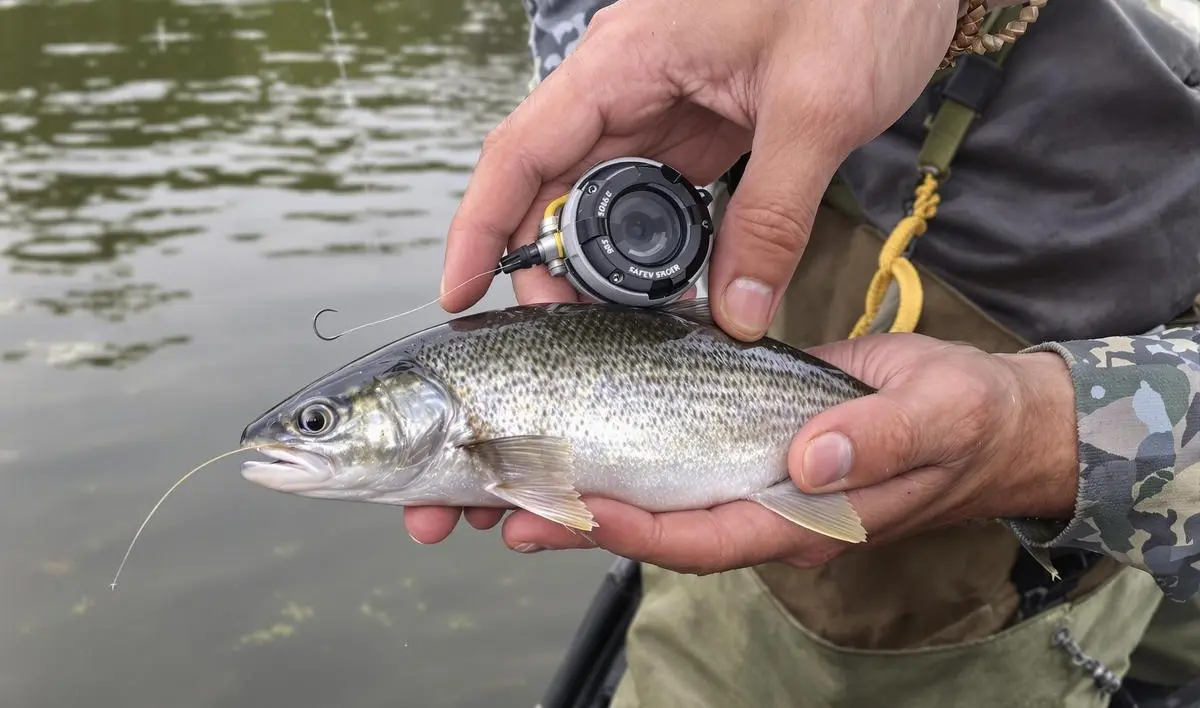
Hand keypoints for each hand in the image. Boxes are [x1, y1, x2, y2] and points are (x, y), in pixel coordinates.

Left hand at [405, 334, 1080, 574]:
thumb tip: (809, 463)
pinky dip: (615, 421)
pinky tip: (571, 394)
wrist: (981, 412)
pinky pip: (668, 435)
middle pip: (650, 521)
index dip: (630, 529)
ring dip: (576, 476)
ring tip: (501, 466)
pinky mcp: (740, 429)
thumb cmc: (963, 423)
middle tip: (492, 507)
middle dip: (571, 518)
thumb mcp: (932, 422)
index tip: (565, 512)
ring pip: (647, 484)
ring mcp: (746, 470)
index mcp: (801, 517)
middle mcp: (759, 501)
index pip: (699, 535)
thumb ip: (871, 444)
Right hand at [414, 0, 962, 544]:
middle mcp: (629, 80)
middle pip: (552, 182)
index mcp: (627, 58)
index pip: (521, 149)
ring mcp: (664, 102)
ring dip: (601, 263)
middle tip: (566, 338)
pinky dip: (655, 247)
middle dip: (546, 263)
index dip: (480, 225)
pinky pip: (656, 193)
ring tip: (613, 328)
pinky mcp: (701, 123)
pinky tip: (668, 292)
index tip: (459, 291)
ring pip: (601, 195)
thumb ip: (771, 218)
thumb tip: (735, 313)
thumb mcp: (817, 110)